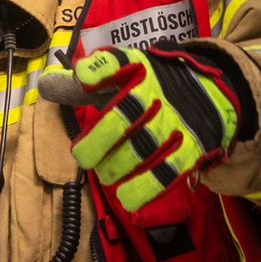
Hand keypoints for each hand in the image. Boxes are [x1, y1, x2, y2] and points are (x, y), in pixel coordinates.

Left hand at [66, 47, 241, 211]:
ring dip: (119, 165)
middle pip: (125, 115)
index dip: (99, 70)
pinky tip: (128, 198)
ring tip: (105, 175)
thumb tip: (43, 85)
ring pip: (144, 146)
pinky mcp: (194, 147)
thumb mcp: (127, 73)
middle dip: (99, 140)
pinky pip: (169, 171)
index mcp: (139, 69)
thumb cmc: (157, 84)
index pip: (117, 63)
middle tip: (85, 157)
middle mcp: (158, 92)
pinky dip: (146, 187)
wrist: (217, 90)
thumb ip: (86, 83)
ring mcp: (177, 121)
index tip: (85, 79)